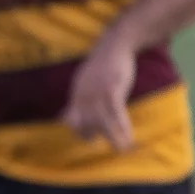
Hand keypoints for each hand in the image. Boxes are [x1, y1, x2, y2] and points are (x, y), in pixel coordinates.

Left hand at [62, 35, 137, 150]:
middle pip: (85, 122)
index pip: (70, 117)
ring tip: (120, 149)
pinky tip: (129, 138)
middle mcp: (84, 95)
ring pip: (102, 122)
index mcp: (76, 93)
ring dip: (113, 138)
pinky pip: (117, 114)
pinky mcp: (113, 90)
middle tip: (100, 143)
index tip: (85, 137)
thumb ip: (77, 97)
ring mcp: (98, 93)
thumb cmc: (102, 63)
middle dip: (91, 135)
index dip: (76, 129)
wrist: (115, 44)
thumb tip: (65, 114)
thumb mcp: (84, 79)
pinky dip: (124, 128)